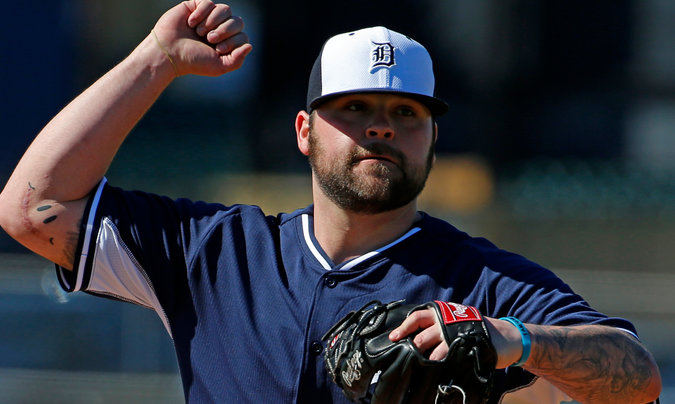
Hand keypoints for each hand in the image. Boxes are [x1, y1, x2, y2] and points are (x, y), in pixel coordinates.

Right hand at [153, 0, 251, 76]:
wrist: (169, 52)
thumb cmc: (193, 61)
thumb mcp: (218, 66)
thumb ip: (237, 60)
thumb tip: (250, 45)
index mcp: (227, 43)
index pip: (242, 36)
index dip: (233, 41)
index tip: (218, 49)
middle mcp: (220, 28)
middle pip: (237, 21)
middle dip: (224, 30)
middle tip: (209, 39)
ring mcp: (209, 17)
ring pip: (225, 9)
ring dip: (213, 21)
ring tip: (199, 32)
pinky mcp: (196, 6)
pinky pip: (208, 2)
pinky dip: (201, 13)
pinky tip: (191, 23)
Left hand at [389, 307, 522, 368]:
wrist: (503, 335)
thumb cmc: (474, 327)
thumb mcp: (455, 319)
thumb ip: (436, 324)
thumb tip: (415, 335)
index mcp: (441, 312)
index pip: (416, 317)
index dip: (403, 327)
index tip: (393, 337)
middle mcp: (446, 322)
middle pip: (422, 337)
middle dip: (413, 349)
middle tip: (408, 357)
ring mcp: (455, 336)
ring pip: (432, 351)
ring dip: (426, 360)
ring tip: (421, 367)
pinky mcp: (463, 348)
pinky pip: (446, 359)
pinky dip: (439, 366)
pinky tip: (436, 371)